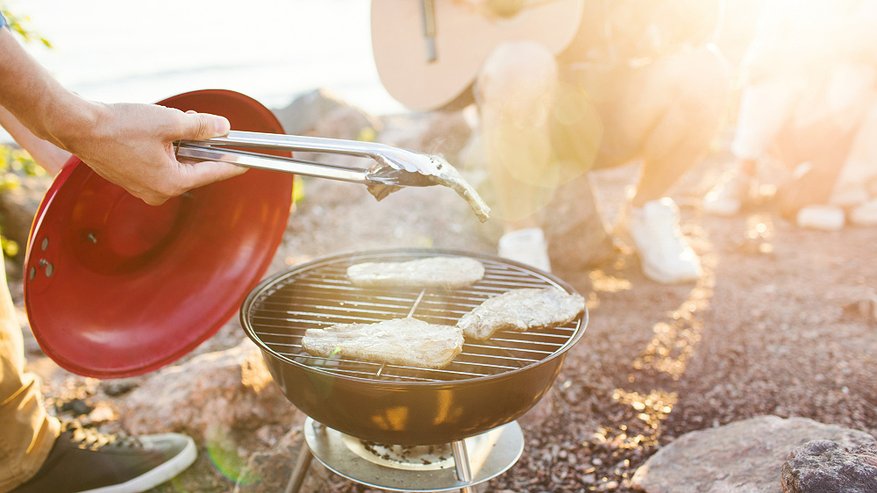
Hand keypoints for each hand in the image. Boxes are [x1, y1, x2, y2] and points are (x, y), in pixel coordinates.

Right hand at [60, 102, 245, 204]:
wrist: (78, 127)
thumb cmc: (121, 126)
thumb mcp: (170, 122)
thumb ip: (201, 127)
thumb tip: (223, 128)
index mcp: (171, 183)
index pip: (212, 173)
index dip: (232, 164)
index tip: (249, 162)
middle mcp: (159, 192)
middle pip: (194, 168)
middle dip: (200, 146)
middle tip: (203, 123)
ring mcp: (143, 188)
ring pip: (176, 164)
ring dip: (181, 144)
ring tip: (176, 121)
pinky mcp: (131, 179)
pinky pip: (159, 165)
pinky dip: (165, 148)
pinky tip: (160, 130)